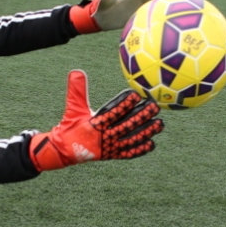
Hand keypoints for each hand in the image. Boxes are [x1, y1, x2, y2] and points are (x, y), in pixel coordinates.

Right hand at [27, 70, 162, 171]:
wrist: (65, 150)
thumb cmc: (70, 126)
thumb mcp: (73, 107)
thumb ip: (76, 90)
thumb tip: (76, 71)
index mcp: (95, 124)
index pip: (112, 113)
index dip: (124, 104)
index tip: (135, 95)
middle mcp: (104, 137)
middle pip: (127, 126)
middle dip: (142, 117)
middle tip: (155, 107)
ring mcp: (110, 147)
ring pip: (131, 139)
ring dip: (146, 132)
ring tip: (159, 124)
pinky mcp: (112, 155)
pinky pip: (128, 153)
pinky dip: (140, 149)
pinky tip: (151, 143)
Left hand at [68, 0, 179, 33]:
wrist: (102, 17)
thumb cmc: (102, 8)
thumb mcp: (103, 3)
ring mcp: (139, 6)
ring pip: (155, 2)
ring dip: (166, 1)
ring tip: (179, 1)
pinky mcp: (140, 14)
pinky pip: (152, 12)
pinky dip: (161, 12)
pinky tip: (171, 14)